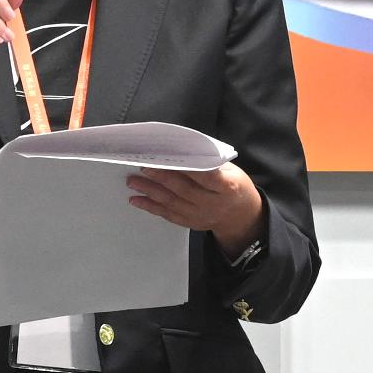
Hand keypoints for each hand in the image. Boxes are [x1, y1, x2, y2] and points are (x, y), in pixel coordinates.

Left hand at [125, 160, 266, 253]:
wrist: (239, 215)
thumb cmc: (233, 185)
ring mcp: (200, 215)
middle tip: (143, 166)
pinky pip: (167, 215)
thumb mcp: (231, 170)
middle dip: (161, 177)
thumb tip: (182, 150)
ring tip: (133, 182)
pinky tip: (136, 200)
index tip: (169, 158)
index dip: (188, 168)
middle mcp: (213, 203)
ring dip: (150, 191)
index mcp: (227, 186)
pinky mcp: (190, 223)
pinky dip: (151, 207)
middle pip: (184, 189)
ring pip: (172, 203)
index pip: (206, 176)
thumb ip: (210, 162)